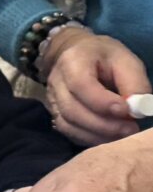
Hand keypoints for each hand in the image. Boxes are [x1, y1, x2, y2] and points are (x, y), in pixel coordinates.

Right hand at [40, 28, 150, 145]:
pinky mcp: (54, 113)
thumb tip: (139, 110)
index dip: (103, 102)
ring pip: (68, 124)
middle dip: (104, 124)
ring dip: (97, 134)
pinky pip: (68, 132)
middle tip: (131, 129)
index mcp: (72, 61)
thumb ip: (134, 83)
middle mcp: (56, 82)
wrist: (77, 53)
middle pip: (72, 110)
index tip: (127, 112)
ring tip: (122, 134)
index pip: (80, 85)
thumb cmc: (104, 56)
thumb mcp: (126, 60)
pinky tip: (108, 136)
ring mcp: (51, 99)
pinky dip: (89, 138)